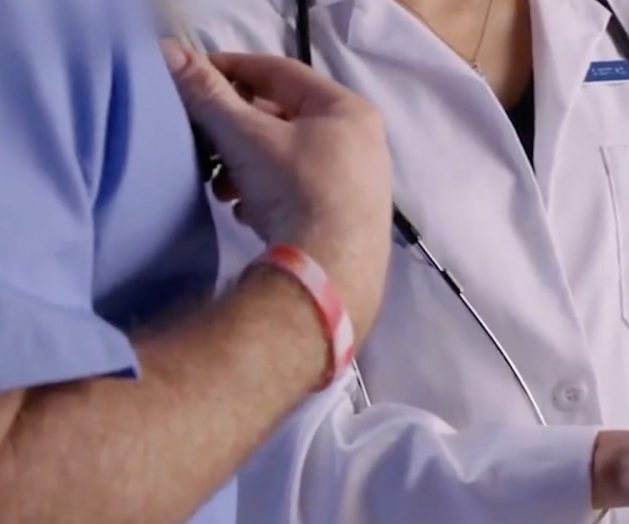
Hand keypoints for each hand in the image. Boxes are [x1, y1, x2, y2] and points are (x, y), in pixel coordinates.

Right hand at [162, 41, 392, 336]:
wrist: (330, 273)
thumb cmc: (296, 190)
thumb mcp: (246, 136)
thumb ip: (207, 94)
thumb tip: (169, 50)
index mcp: (348, 110)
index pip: (280, 72)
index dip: (231, 68)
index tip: (191, 75)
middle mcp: (363, 143)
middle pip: (284, 118)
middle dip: (235, 130)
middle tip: (203, 143)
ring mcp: (359, 184)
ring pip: (287, 158)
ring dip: (245, 167)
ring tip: (220, 187)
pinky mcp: (349, 221)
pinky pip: (299, 191)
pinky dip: (267, 194)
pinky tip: (245, 211)